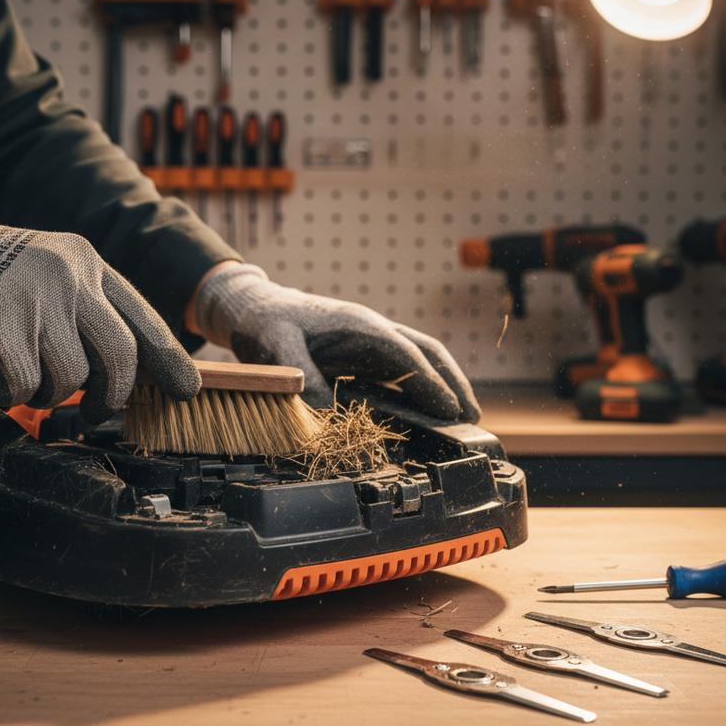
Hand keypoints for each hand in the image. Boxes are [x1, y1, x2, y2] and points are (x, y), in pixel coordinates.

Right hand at [0, 198, 200, 422]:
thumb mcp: (42, 273)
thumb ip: (82, 311)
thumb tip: (129, 371)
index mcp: (85, 263)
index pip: (142, 318)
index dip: (169, 360)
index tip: (188, 389)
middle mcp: (68, 276)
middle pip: (120, 357)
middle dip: (110, 397)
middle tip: (93, 413)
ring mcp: (34, 300)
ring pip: (68, 380)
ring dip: (42, 393)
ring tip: (15, 373)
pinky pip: (22, 388)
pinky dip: (5, 393)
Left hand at [193, 264, 480, 421]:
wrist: (254, 307)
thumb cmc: (265, 323)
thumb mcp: (276, 348)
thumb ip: (300, 376)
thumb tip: (323, 409)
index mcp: (360, 326)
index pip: (407, 354)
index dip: (431, 382)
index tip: (451, 409)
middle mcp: (374, 331)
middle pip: (427, 353)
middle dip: (453, 383)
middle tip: (472, 417)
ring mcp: (372, 341)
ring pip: (421, 360)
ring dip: (443, 385)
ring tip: (464, 416)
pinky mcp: (364, 353)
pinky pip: (402, 370)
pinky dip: (421, 388)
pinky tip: (428, 411)